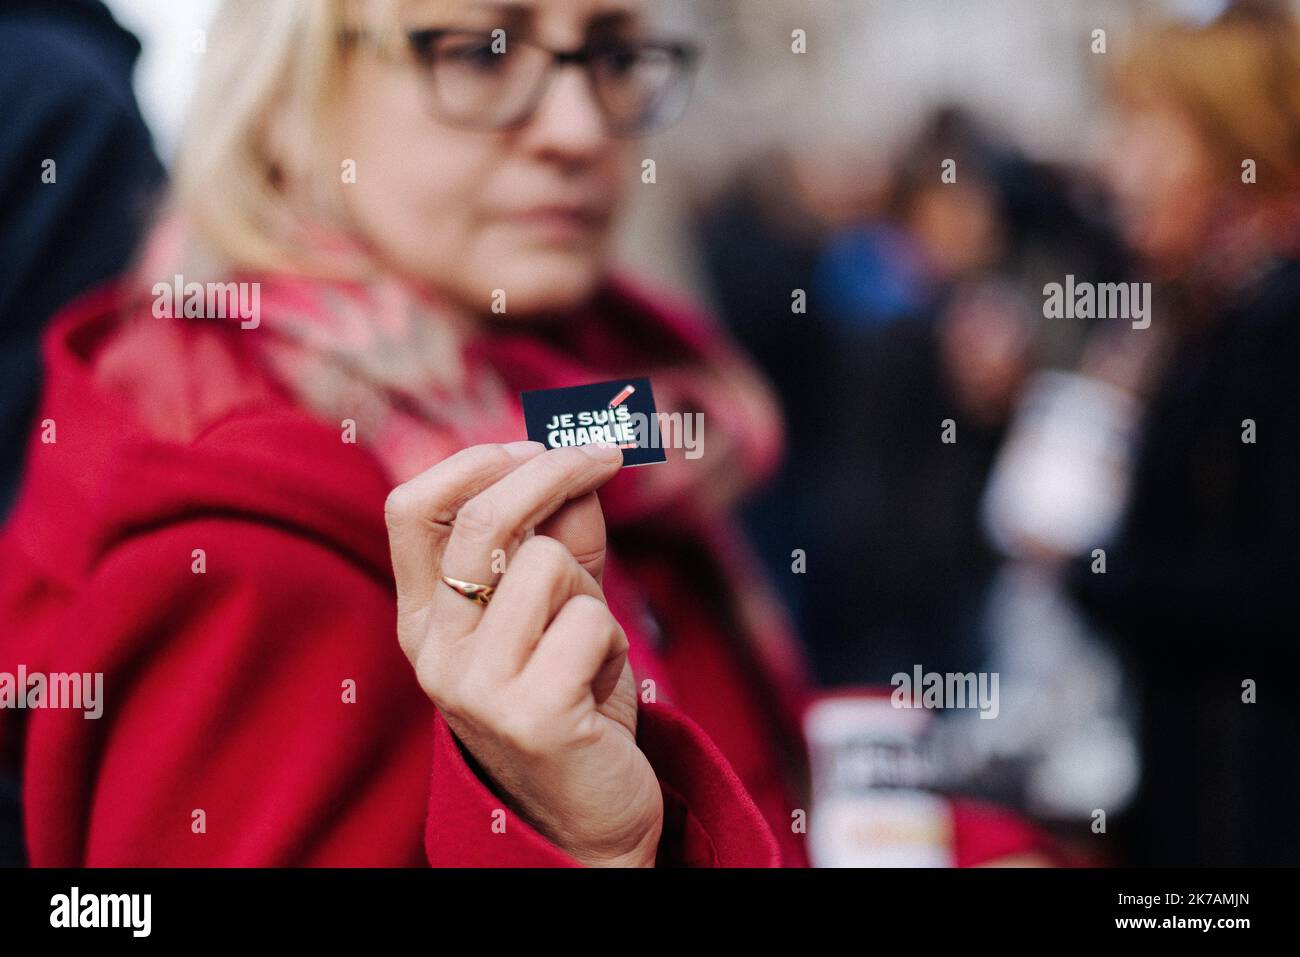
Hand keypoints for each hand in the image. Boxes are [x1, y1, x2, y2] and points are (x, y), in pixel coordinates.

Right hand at [384, 441, 662, 866]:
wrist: (587, 814)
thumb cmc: (572, 697)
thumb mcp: (561, 605)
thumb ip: (562, 537)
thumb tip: (577, 463)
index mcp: (425, 617)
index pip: (410, 507)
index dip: (476, 460)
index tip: (537, 445)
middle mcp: (432, 651)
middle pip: (482, 518)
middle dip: (555, 471)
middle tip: (608, 457)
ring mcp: (472, 687)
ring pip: (548, 565)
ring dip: (592, 592)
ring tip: (588, 646)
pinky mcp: (527, 716)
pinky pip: (588, 622)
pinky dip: (612, 643)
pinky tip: (598, 686)